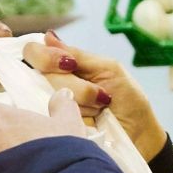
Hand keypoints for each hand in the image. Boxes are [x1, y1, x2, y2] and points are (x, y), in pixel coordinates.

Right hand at [23, 33, 166, 162]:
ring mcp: (50, 109)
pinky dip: (79, 119)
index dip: (45, 56)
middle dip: (75, 84)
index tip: (69, 64)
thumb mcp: (107, 69)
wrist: (139, 135)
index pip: (33, 53)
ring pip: (50, 98)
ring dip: (82, 102)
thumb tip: (48, 36)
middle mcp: (50, 86)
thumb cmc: (127, 100)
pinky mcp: (54, 130)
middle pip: (41, 76)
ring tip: (100, 109)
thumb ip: (77, 55)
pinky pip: (55, 119)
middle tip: (98, 94)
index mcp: (62, 66)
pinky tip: (93, 122)